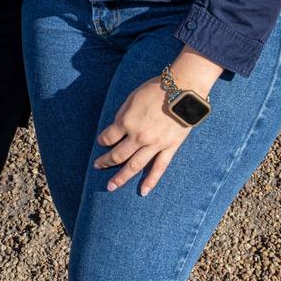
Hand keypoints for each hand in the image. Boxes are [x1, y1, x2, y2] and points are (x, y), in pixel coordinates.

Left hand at [94, 77, 194, 196]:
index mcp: (127, 121)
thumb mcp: (133, 96)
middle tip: (98, 166)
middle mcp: (138, 136)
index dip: (102, 141)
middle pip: (118, 155)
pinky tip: (142, 191)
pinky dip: (150, 181)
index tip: (101, 142)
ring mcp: (154, 145)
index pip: (109, 137)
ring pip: (134, 166)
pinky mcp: (169, 148)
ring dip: (121, 177)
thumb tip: (117, 126)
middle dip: (106, 161)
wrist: (183, 90)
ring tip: (111, 187)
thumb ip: (123, 113)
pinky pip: (158, 168)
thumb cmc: (156, 89)